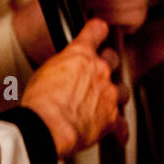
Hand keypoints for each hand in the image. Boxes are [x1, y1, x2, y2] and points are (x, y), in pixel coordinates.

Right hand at [21, 18, 129, 157]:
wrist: (48, 127)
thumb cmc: (41, 102)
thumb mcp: (43, 72)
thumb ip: (61, 68)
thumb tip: (62, 72)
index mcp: (81, 55)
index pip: (96, 30)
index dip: (97, 30)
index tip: (98, 30)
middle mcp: (100, 71)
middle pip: (113, 59)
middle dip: (106, 66)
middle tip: (96, 74)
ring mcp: (109, 94)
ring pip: (122, 89)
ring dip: (114, 95)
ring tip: (104, 102)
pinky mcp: (111, 118)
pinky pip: (122, 124)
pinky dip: (120, 129)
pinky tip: (119, 133)